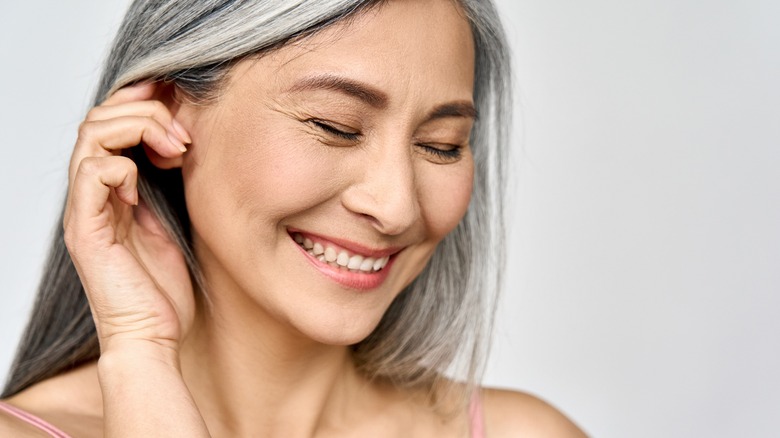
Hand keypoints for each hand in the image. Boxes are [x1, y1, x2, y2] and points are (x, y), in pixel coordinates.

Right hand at [63, 82, 193, 359]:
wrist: (152, 337)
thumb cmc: (162, 288)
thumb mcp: (173, 222)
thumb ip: (167, 184)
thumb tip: (184, 144)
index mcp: (111, 190)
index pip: (110, 123)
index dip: (140, 103)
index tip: (179, 101)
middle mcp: (92, 194)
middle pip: (98, 119)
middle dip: (145, 112)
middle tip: (184, 136)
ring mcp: (86, 210)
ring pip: (91, 136)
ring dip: (138, 130)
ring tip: (175, 149)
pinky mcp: (86, 230)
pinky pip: (92, 173)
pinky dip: (122, 165)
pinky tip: (147, 182)